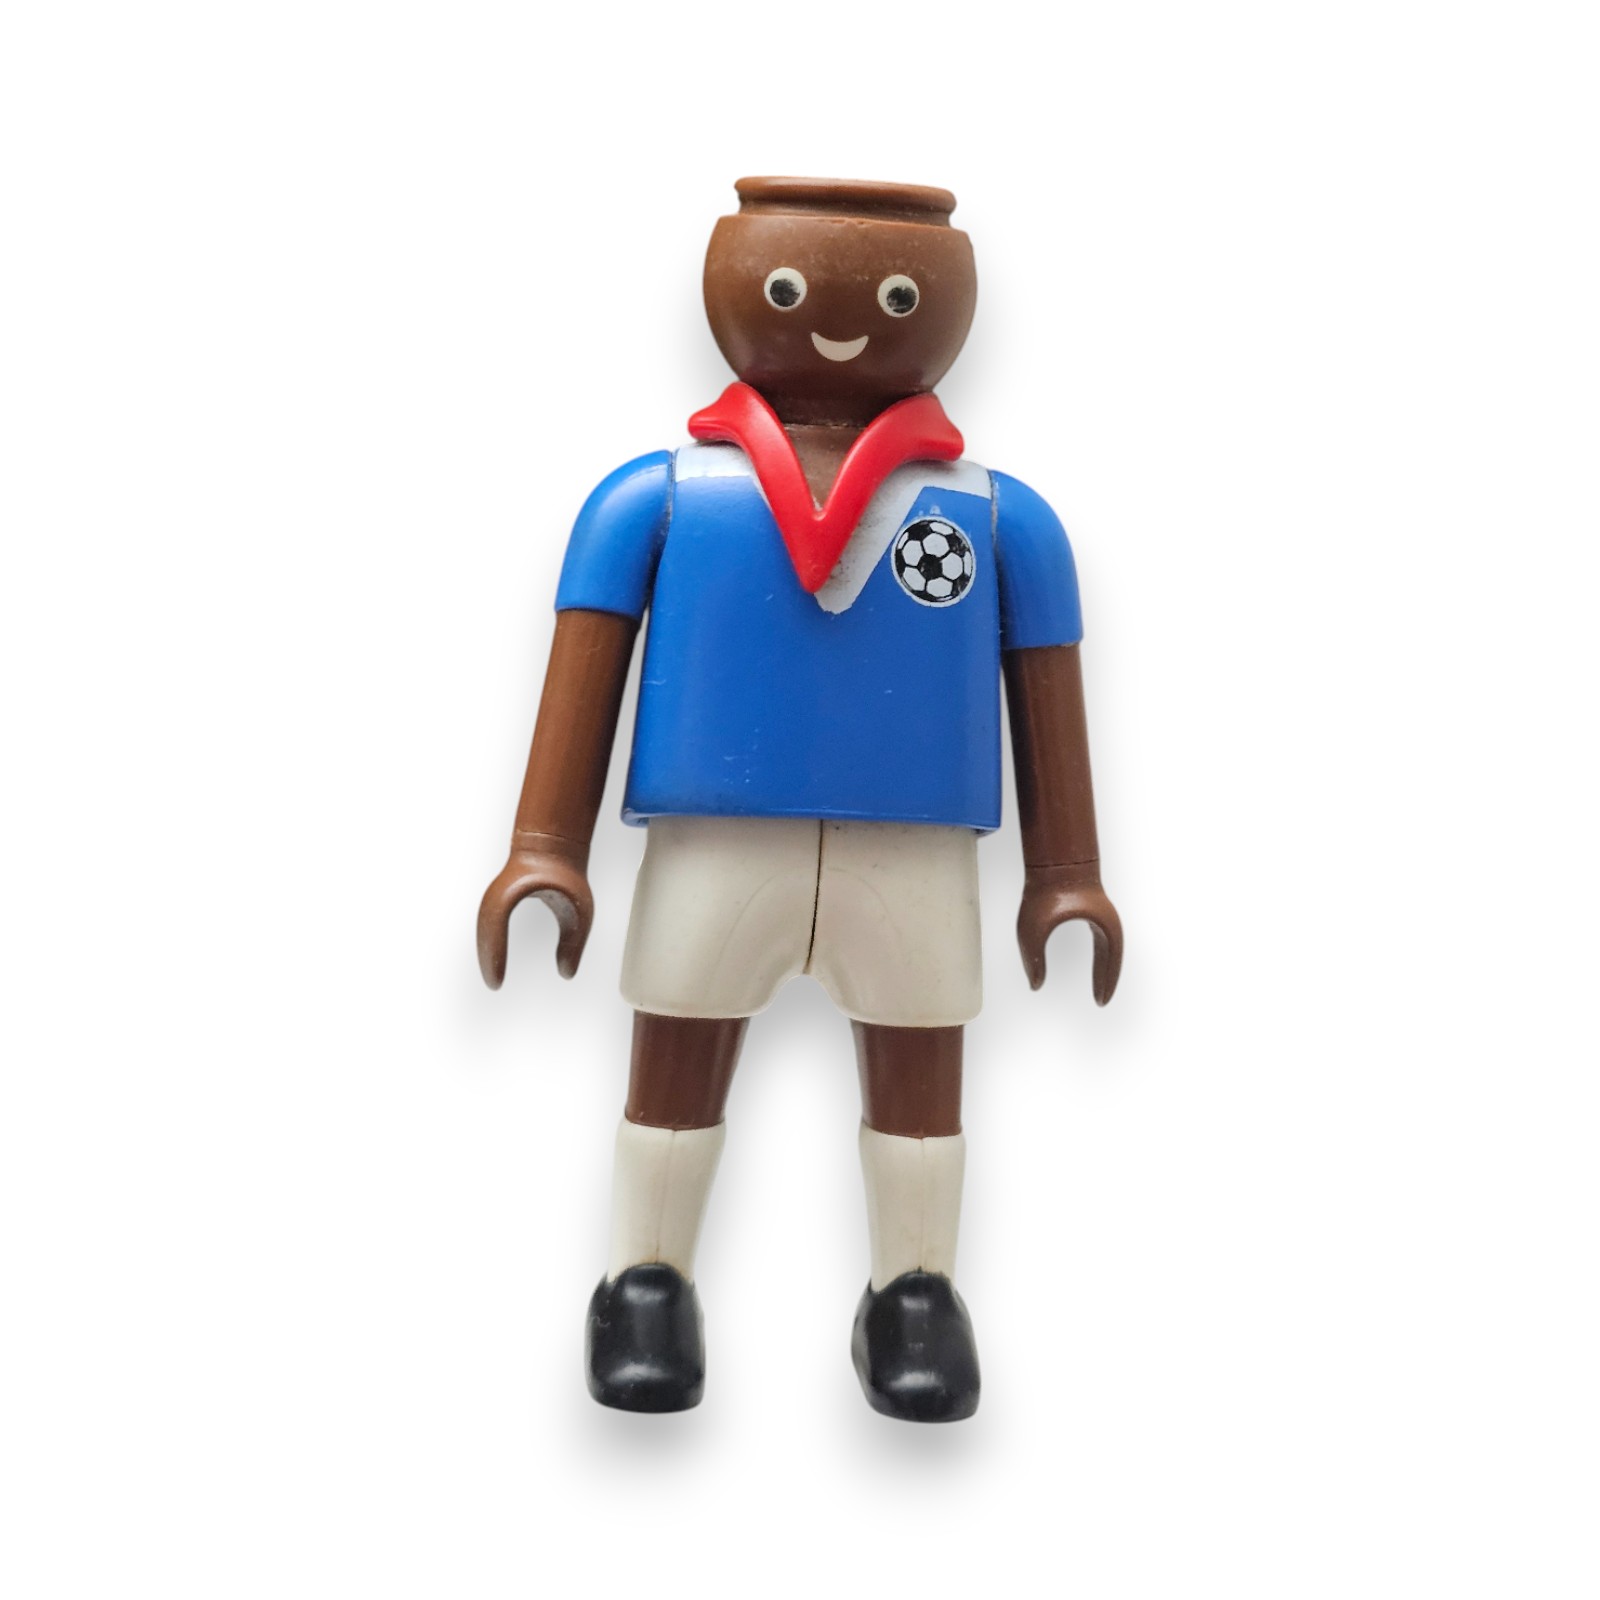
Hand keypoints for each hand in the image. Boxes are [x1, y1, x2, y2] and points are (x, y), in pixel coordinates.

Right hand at [476, 838, 593, 987]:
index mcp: (517, 888)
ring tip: (494, 980)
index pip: (495, 924)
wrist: (552, 845)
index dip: (494, 954)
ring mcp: (495, 894)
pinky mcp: (496, 900)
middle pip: (484, 929)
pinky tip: (494, 963)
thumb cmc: (567, 875)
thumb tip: (567, 974)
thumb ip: (574, 943)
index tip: (498, 978)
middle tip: (494, 985)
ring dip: (486, 953)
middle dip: (487, 958)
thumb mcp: (580, 909)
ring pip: (483, 928)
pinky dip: (489, 945)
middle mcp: (499, 891)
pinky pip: (488, 926)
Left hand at [1017, 863, 1122, 1004]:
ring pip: (1109, 951)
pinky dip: (1101, 958)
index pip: (1110, 962)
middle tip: (1100, 1001)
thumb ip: (1033, 960)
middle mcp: (1106, 922)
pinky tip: (1096, 967)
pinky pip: (1101, 942)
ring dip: (1104, 970)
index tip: (1100, 1002)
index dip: (1105, 983)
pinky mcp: (1093, 911)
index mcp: (1101, 927)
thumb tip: (1035, 985)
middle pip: (1112, 959)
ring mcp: (1101, 916)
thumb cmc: (1044, 891)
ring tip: (1099, 989)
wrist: (1052, 861)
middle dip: (1106, 980)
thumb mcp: (1032, 931)